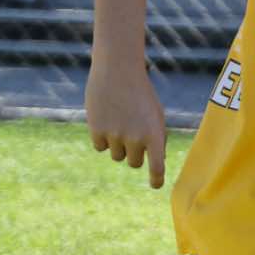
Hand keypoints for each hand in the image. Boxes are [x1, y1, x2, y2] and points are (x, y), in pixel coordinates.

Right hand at [86, 56, 169, 185]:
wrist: (118, 70)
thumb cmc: (140, 93)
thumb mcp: (155, 114)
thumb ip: (155, 138)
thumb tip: (153, 163)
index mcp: (155, 134)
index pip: (157, 167)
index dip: (156, 179)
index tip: (155, 185)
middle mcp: (136, 138)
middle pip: (134, 163)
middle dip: (134, 152)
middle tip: (131, 131)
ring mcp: (115, 136)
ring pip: (116, 156)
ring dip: (118, 144)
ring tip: (119, 120)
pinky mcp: (97, 131)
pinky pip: (100, 147)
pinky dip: (102, 137)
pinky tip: (105, 118)